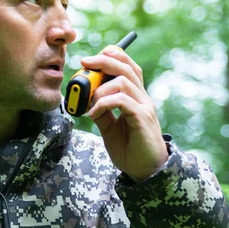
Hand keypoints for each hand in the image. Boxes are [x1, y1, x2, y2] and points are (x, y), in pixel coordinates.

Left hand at [81, 45, 167, 180]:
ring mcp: (144, 107)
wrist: (144, 171)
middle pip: (126, 67)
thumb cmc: (129, 149)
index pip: (128, 67)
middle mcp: (142, 98)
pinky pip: (122, 100)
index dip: (112, 56)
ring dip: (100, 88)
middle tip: (85, 62)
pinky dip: (103, 102)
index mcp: (136, 97)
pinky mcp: (142, 118)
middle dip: (103, 60)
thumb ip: (101, 112)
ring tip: (89, 102)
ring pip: (123, 81)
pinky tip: (93, 113)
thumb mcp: (109, 127)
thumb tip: (86, 99)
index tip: (91, 58)